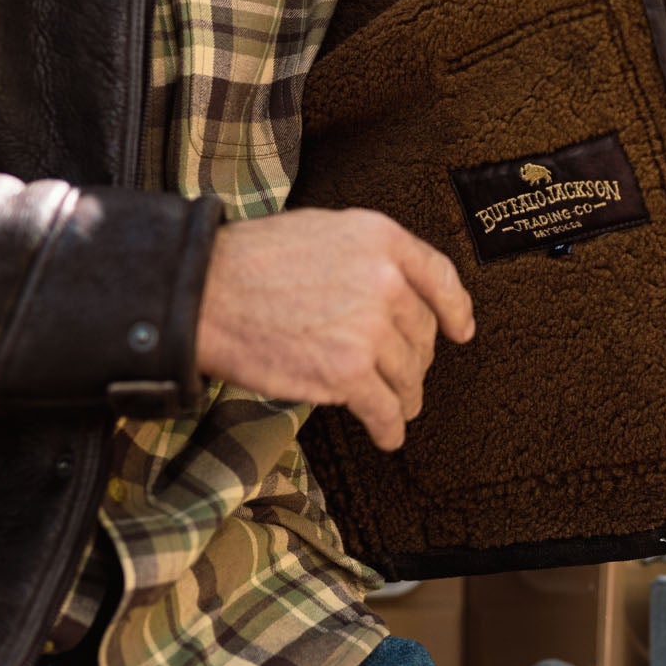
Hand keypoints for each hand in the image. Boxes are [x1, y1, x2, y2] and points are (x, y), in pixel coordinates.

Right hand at [194, 209, 475, 450]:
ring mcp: (370, 328)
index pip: (440, 277)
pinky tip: (386, 434)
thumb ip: (366, 256)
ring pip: (408, 375)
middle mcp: (385, 281)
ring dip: (403, 397)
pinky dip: (389, 427)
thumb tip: (393, 286)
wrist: (205, 293)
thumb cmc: (249, 262)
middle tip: (401, 373)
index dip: (455, 309)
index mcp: (381, 239)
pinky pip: (385, 409)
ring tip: (395, 408)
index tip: (461, 330)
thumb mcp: (322, 231)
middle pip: (421, 334)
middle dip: (413, 359)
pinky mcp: (349, 373)